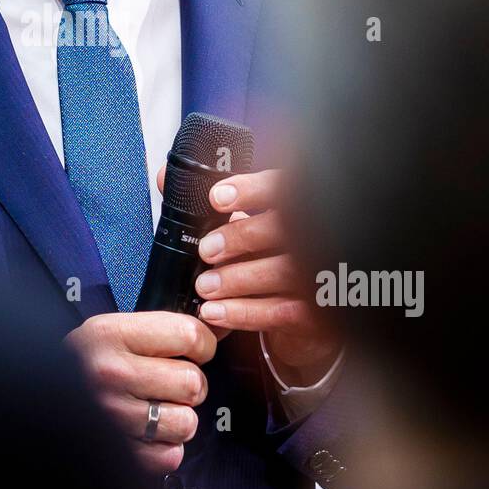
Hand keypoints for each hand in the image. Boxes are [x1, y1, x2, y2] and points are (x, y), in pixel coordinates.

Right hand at [65, 311, 216, 473]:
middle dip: (189, 385)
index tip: (191, 349)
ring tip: (156, 409)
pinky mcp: (119, 452)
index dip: (201, 343)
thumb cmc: (84, 364)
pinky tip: (147, 433)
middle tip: (168, 383)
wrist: (38, 394)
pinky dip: (165, 448)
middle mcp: (110, 374)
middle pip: (194, 382)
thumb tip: (221, 328)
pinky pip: (171, 455)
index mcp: (110, 334)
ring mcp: (113, 417)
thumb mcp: (113, 331)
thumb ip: (164, 329)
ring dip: (177, 418)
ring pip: (187, 422)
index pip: (190, 335)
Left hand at [157, 166, 339, 386]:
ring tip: (204, 286)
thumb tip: (167, 176)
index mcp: (298, 204)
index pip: (282, 186)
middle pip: (285, 228)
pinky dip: (244, 312)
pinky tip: (215, 312)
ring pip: (283, 272)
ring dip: (237, 279)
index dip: (251, 190)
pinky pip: (282, 311)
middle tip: (206, 250)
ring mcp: (321, 273)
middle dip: (239, 237)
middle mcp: (316, 234)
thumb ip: (209, 201)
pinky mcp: (317, 312)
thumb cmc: (271, 256)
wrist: (308, 311)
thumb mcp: (245, 223)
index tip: (217, 198)